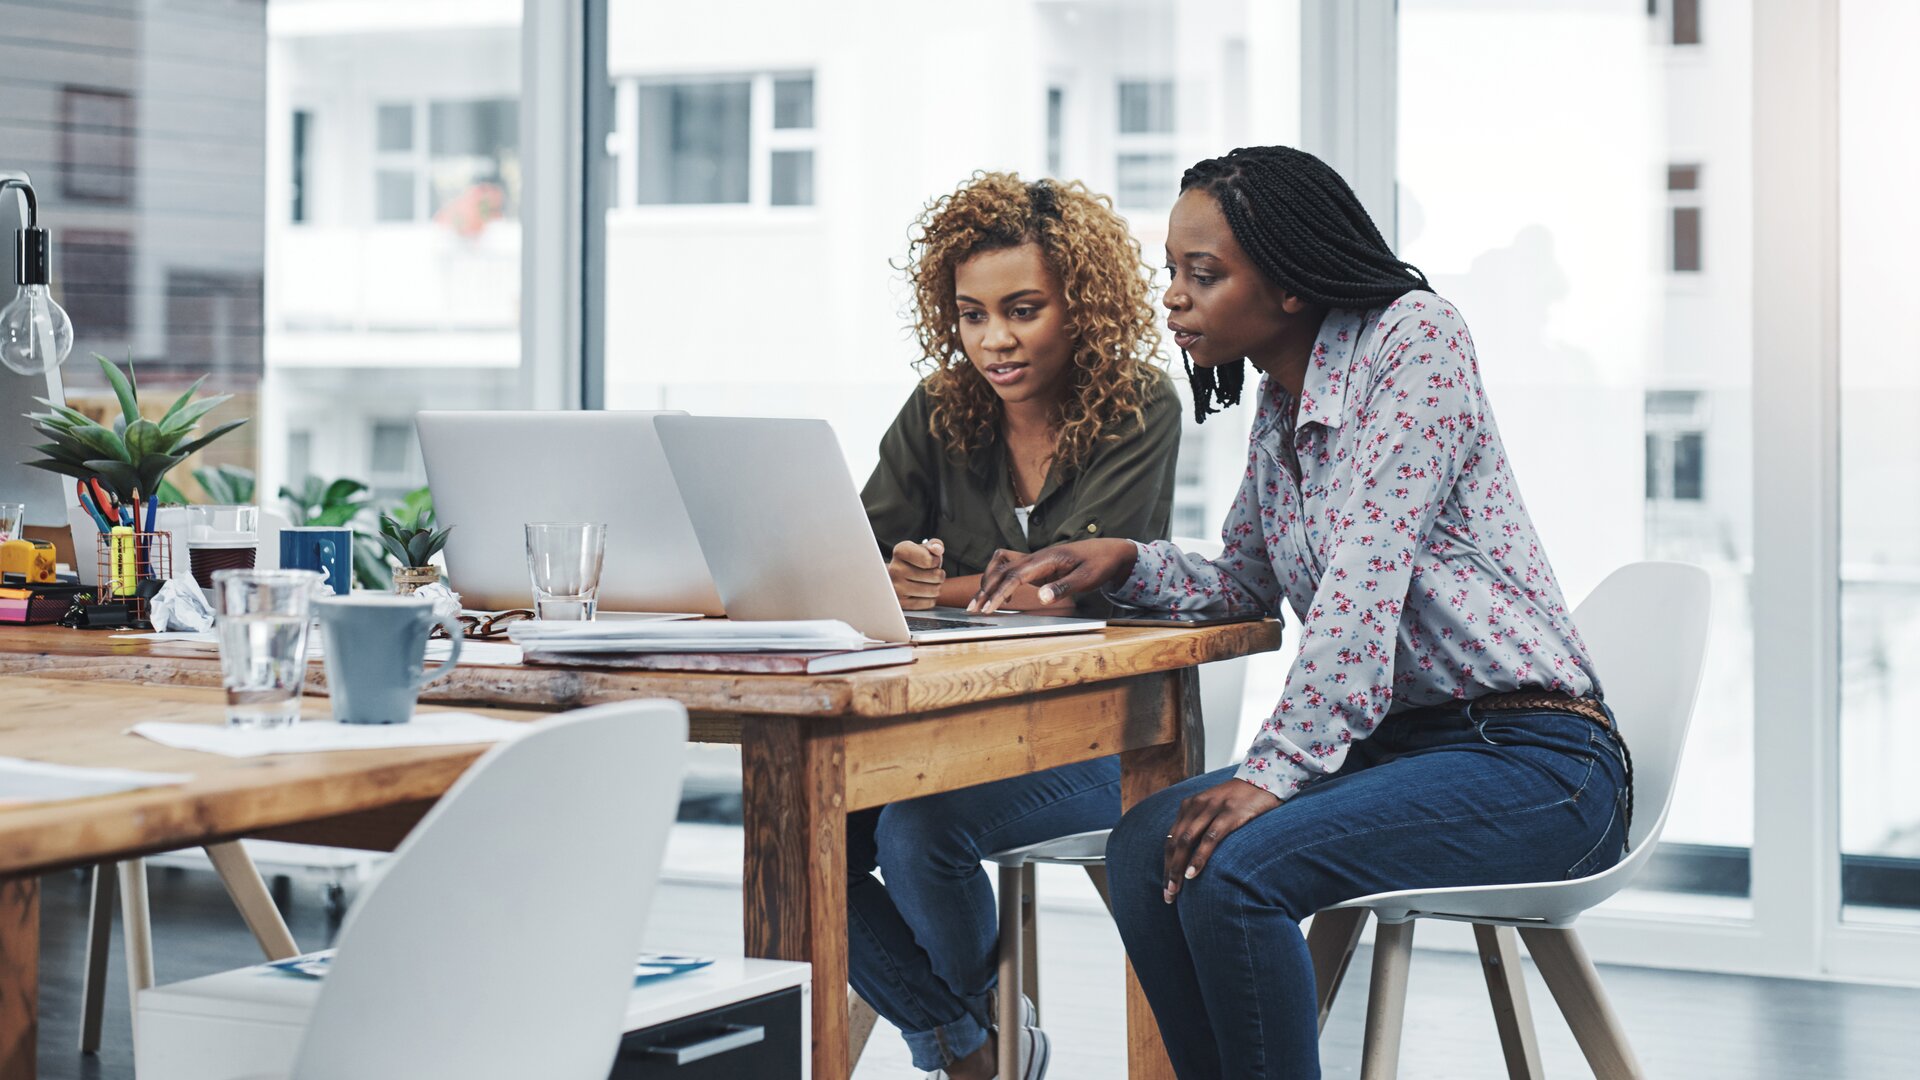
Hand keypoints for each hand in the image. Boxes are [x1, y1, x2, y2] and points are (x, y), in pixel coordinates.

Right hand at [888, 538, 944, 609]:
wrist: (894, 577)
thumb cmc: (913, 561)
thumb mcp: (923, 548)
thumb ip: (935, 545)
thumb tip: (937, 549)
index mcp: (901, 551)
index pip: (930, 560)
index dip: (936, 561)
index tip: (930, 560)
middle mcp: (895, 569)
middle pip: (935, 576)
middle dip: (939, 574)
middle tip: (931, 573)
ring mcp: (896, 588)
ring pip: (934, 590)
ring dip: (936, 587)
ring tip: (927, 582)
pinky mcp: (901, 603)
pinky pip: (929, 603)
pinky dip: (930, 598)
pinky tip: (923, 592)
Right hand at [969, 538, 1137, 612]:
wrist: (1107, 551)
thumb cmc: (1098, 563)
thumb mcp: (1087, 578)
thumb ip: (1064, 587)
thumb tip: (1041, 598)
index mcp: (1046, 559)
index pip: (1015, 575)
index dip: (1000, 592)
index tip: (989, 608)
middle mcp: (1036, 557)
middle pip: (1001, 570)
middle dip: (985, 589)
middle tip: (973, 610)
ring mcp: (1034, 560)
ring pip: (1001, 567)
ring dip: (988, 583)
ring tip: (978, 603)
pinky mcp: (1036, 566)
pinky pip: (1009, 568)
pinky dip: (999, 579)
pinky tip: (1002, 598)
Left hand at [1162, 778, 1279, 903]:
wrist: (1265, 779)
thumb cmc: (1240, 800)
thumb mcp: (1214, 809)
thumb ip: (1200, 826)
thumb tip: (1189, 856)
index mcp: (1189, 805)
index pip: (1171, 839)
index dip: (1166, 864)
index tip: (1166, 886)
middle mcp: (1196, 805)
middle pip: (1175, 842)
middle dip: (1169, 870)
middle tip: (1168, 895)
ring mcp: (1212, 808)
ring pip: (1187, 841)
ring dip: (1178, 868)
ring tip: (1176, 890)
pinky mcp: (1230, 813)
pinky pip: (1209, 838)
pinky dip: (1199, 857)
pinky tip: (1192, 873)